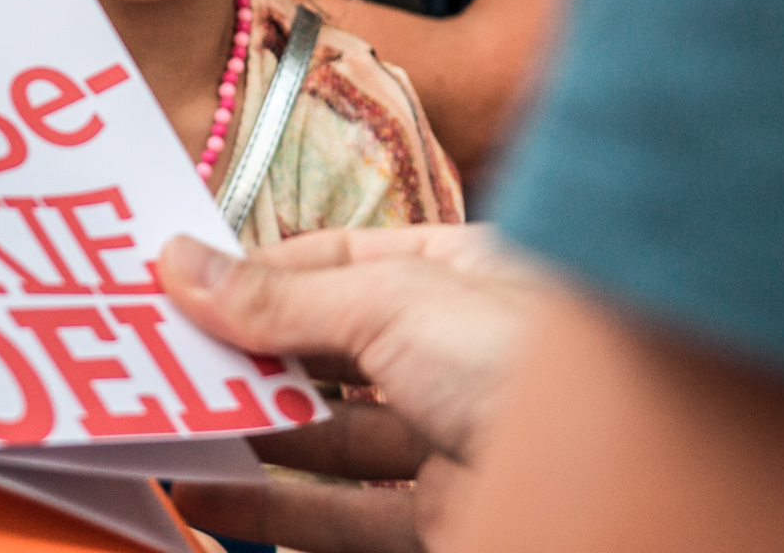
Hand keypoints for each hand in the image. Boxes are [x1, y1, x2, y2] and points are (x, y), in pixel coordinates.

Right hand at [155, 229, 547, 552]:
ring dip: (246, 434)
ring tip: (163, 426)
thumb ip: (281, 299)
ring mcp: (449, 441)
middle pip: (322, 353)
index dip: (252, 275)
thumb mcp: (393, 304)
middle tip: (150, 358)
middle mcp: (453, 354)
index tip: (171, 285)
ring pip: (327, 438)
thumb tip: (180, 263)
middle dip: (241, 357)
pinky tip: (210, 495)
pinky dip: (273, 508)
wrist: (633, 492)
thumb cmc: (533, 364)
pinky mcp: (445, 519)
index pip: (331, 265)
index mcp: (456, 275)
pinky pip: (345, 515)